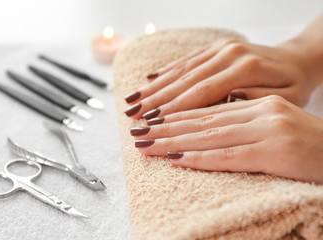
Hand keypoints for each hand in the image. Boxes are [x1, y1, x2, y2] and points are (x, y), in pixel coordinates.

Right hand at [123, 38, 320, 119]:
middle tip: (132, 115)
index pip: (202, 93)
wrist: (298, 59)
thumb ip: (253, 101)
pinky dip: (166, 71)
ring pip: (180, 70)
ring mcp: (221, 48)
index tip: (152, 122)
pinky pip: (186, 60)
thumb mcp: (285, 98)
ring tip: (131, 101)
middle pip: (185, 81)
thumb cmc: (293, 84)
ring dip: (154, 87)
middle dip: (155, 100)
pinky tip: (148, 81)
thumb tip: (223, 103)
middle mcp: (229, 54)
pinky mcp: (216, 48)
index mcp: (245, 68)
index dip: (174, 108)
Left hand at [130, 95, 322, 183]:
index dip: (176, 115)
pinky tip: (176, 159)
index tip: (150, 121)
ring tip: (146, 145)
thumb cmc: (309, 143)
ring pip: (210, 135)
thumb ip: (241, 122)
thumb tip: (204, 129)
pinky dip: (199, 157)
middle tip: (138, 133)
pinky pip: (229, 155)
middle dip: (166, 127)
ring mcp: (270, 129)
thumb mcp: (272, 124)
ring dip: (173, 142)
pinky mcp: (277, 151)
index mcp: (260, 102)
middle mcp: (263, 110)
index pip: (208, 108)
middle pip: (202, 119)